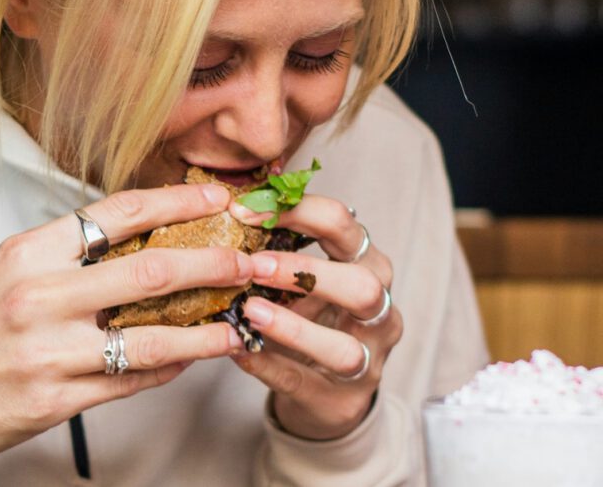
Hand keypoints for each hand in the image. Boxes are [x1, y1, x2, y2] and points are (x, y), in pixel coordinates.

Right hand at [0, 183, 276, 472]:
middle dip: (214, 264)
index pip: (117, 213)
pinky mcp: (53, 401)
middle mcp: (40, 296)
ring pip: (152, 336)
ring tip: (238, 324)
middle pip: (151, 270)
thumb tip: (137, 243)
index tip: (218, 202)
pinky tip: (189, 359)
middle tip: (251, 261)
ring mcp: (48, 351)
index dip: (177, 203)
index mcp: (28, 252)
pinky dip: (167, 368)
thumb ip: (65, 256)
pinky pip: (129, 381)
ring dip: (207, 330)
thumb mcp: (3, 271)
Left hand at [229, 196, 401, 439]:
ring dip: (293, 327)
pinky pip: (303, 383)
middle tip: (254, 266)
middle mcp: (378, 311)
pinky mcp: (340, 401)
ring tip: (249, 311)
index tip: (244, 211)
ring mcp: (367, 361)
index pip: (344, 225)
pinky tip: (238, 350)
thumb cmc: (308, 316)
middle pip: (362, 285)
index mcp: (367, 265)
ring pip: (344, 348)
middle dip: (306, 272)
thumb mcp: (300, 278)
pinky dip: (268, 365)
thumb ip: (276, 247)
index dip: (297, 211)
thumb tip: (228, 206)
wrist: (324, 390)